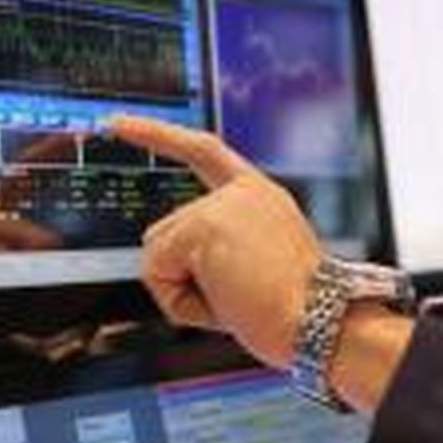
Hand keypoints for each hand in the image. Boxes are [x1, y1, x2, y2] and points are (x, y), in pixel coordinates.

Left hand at [111, 115, 320, 367]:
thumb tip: (168, 263)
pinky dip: (180, 301)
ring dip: (184, 290)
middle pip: (166, 231)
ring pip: (158, 254)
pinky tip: (223, 303)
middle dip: (185, 276)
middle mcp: (241, 192)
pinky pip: (157, 272)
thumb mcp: (261, 264)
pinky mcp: (203, 227)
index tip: (120, 122)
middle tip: (238, 296)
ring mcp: (221, 205)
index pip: (202, 152)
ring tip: (236, 300)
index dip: (160, 136)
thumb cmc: (300, 309)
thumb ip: (221, 246)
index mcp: (259, 196)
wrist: (322, 320)